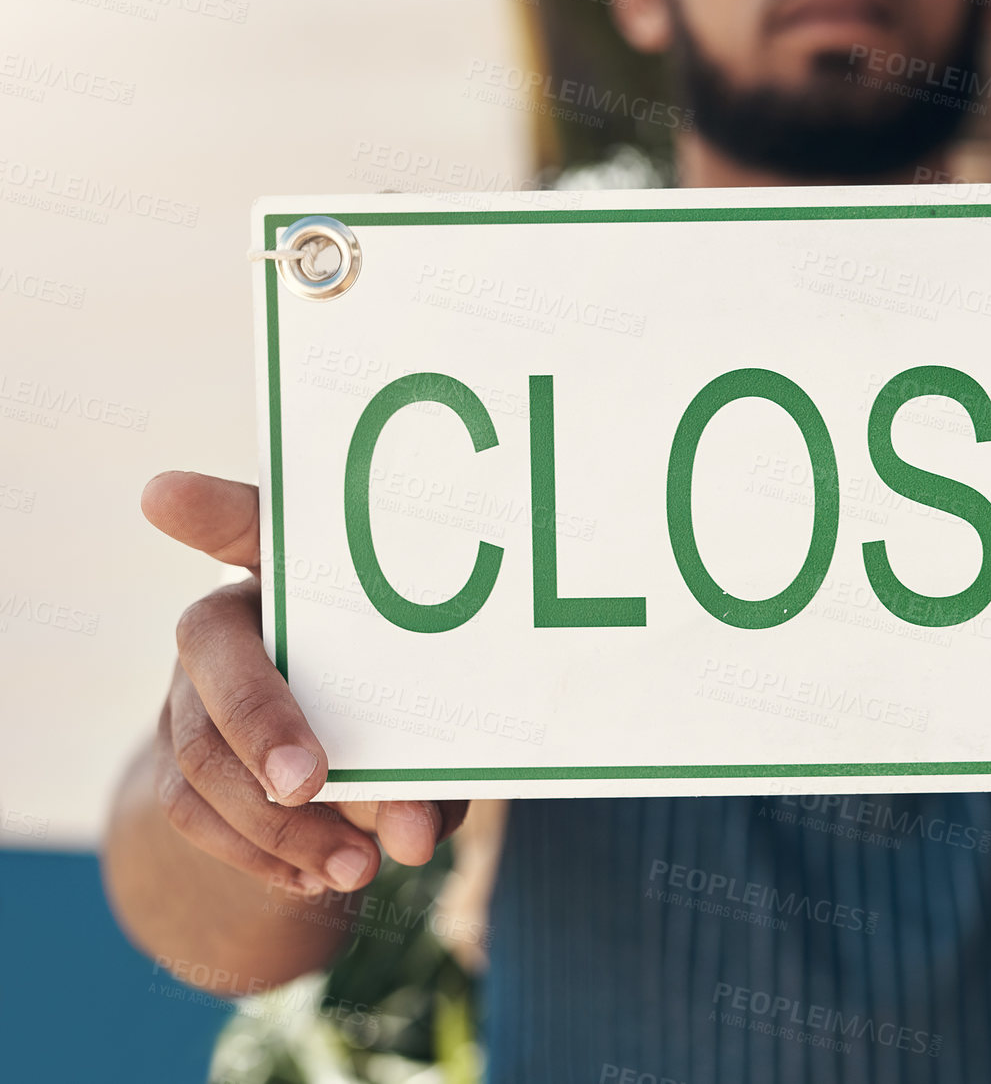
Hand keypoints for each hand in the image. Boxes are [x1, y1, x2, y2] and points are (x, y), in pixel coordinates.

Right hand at [142, 472, 466, 895]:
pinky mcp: (181, 760)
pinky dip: (258, 856)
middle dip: (260, 715)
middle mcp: (236, 616)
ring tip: (357, 867)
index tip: (167, 495)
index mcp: (301, 574)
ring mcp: (193, 689)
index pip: (253, 520)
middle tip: (310, 782)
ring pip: (200, 748)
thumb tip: (411, 836)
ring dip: (275, 823)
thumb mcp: (439, 725)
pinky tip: (318, 880)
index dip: (212, 509)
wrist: (338, 766)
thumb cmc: (408, 707)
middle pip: (212, 642)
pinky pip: (194, 811)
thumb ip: (433, 768)